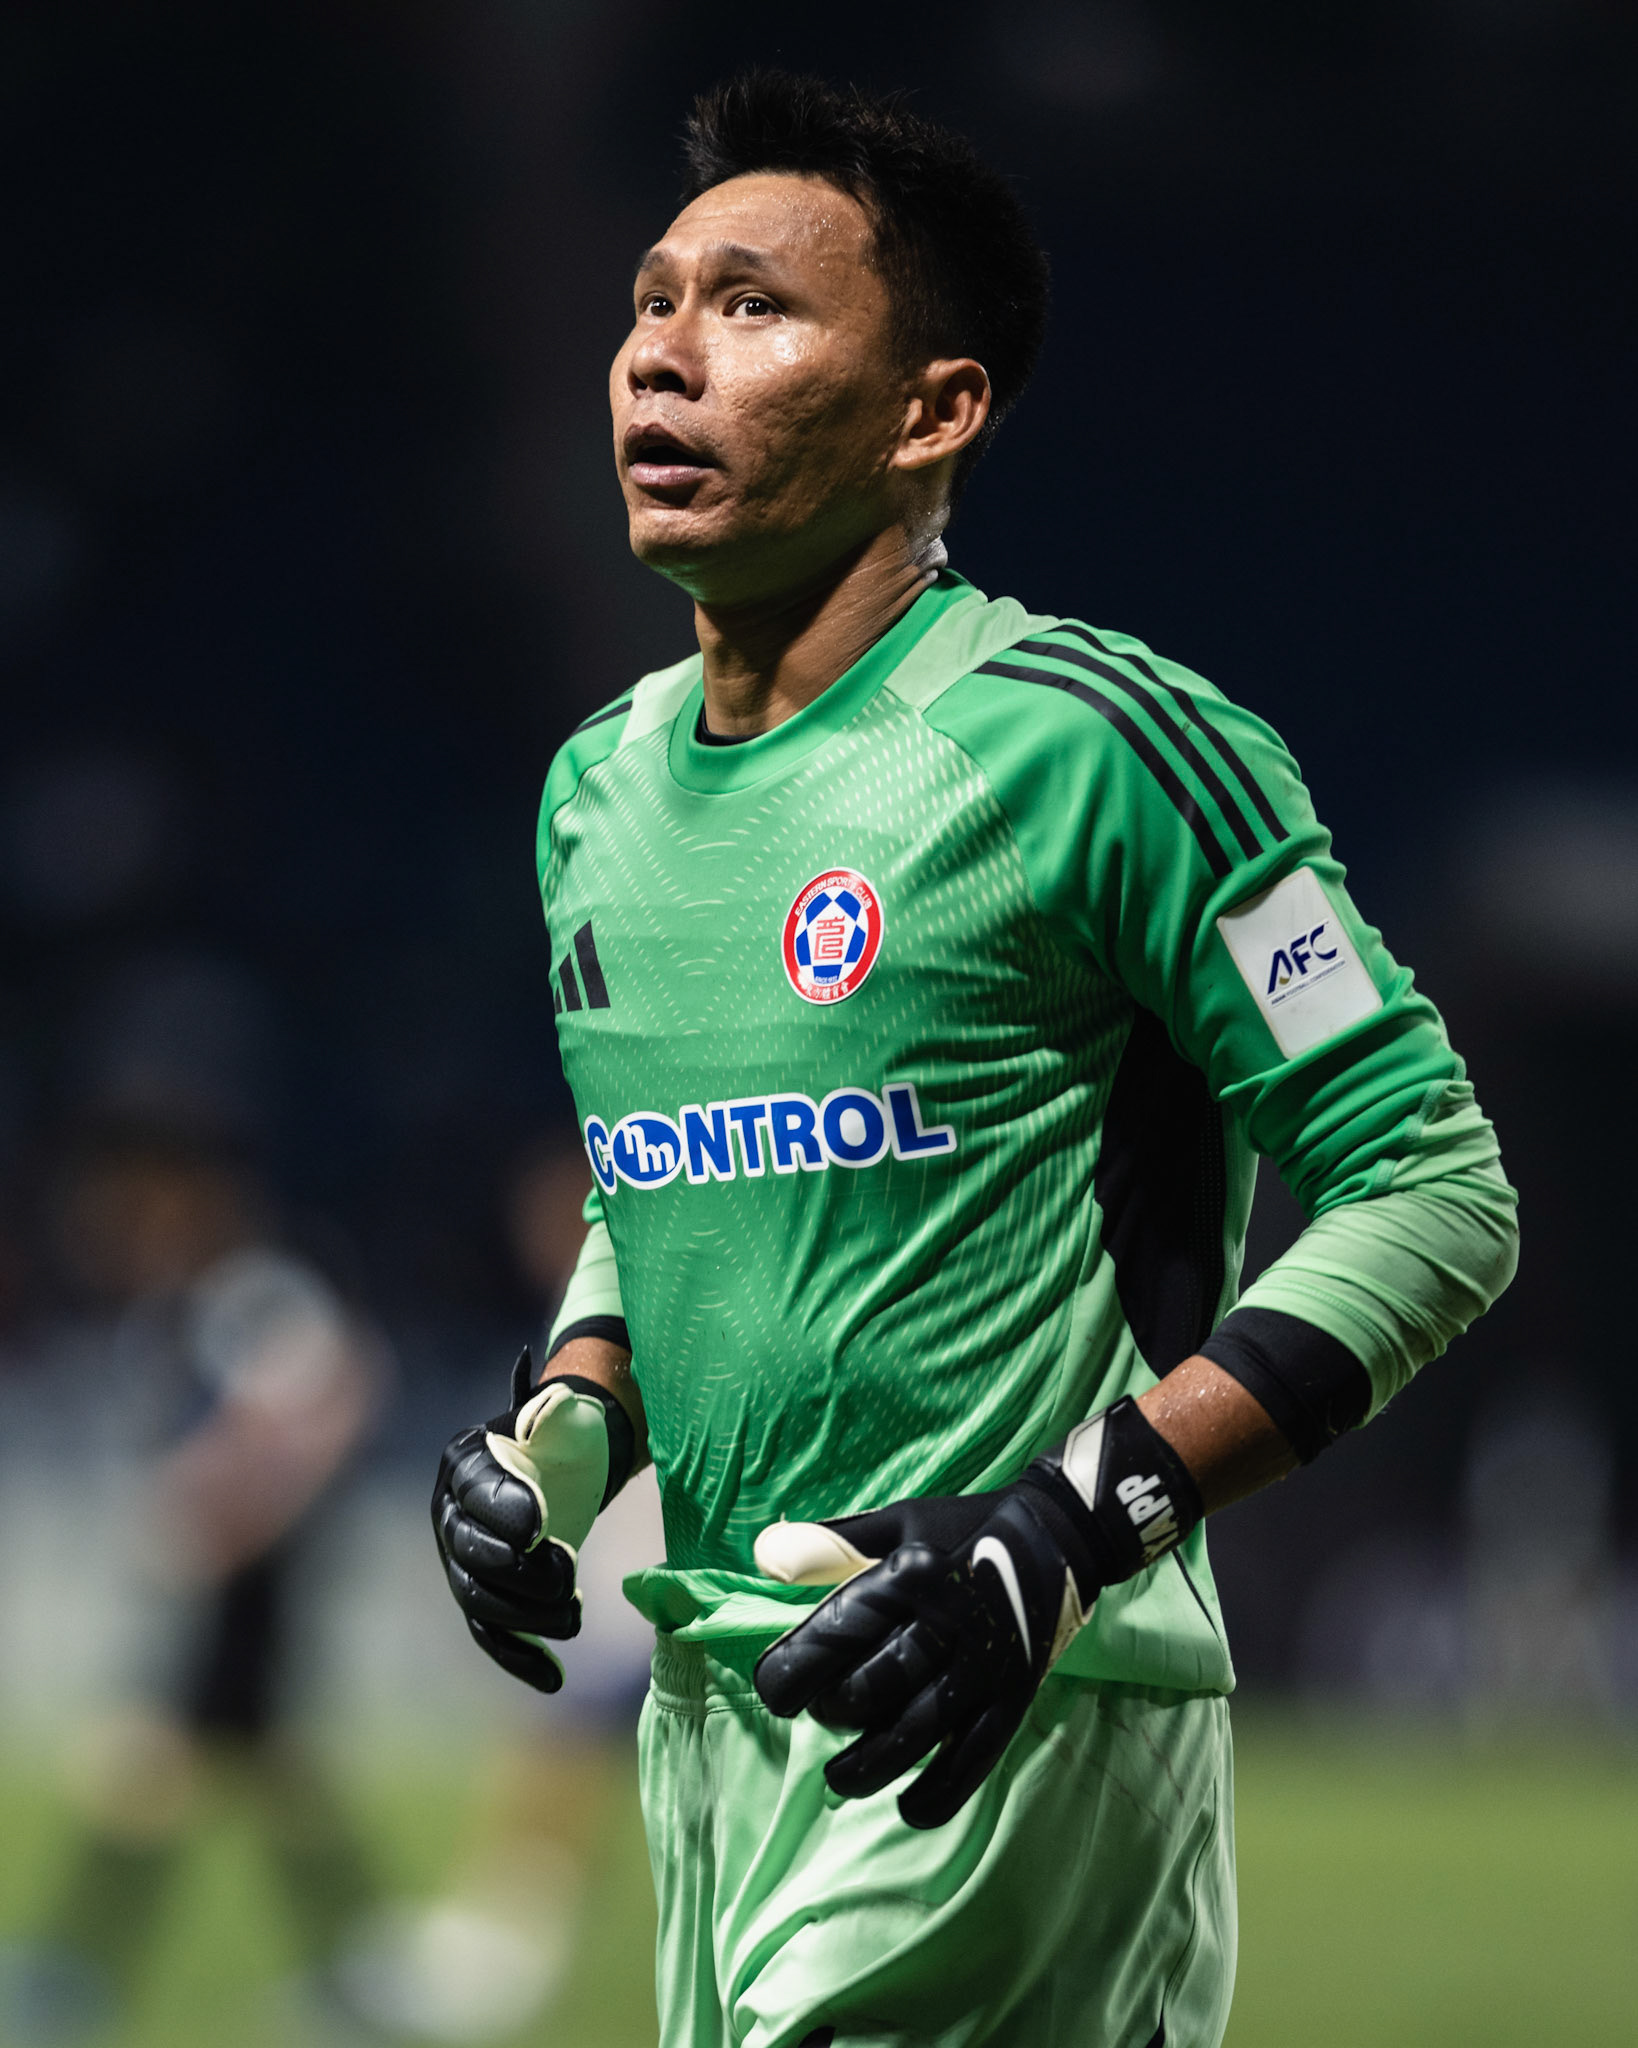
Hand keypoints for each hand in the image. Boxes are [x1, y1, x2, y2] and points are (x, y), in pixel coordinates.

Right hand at [432, 1348, 622, 1692]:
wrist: (564, 1462)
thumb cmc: (562, 1432)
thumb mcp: (560, 1411)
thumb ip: (550, 1407)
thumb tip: (547, 1393)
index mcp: (463, 1462)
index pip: (474, 1492)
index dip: (505, 1509)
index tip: (542, 1524)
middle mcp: (449, 1513)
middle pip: (470, 1556)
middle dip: (519, 1572)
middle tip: (568, 1574)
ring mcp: (460, 1559)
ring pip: (480, 1601)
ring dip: (527, 1615)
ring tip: (575, 1614)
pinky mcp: (482, 1596)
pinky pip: (490, 1633)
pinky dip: (519, 1656)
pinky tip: (553, 1677)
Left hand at [752, 1397, 1201, 1827]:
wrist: (1062, 1537)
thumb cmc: (964, 1530)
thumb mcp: (899, 1521)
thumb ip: (832, 1544)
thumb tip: (763, 1556)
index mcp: (912, 1575)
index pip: (838, 1632)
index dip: (794, 1668)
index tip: (773, 1685)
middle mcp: (948, 1623)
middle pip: (874, 1687)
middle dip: (832, 1711)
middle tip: (818, 1714)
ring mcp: (986, 1666)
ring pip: (918, 1733)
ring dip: (870, 1766)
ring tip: (840, 1778)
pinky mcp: (1014, 1698)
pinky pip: (975, 1760)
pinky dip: (941, 1793)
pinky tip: (909, 1807)